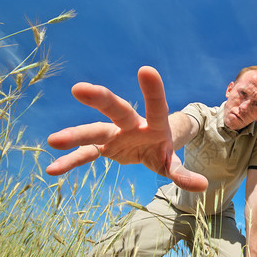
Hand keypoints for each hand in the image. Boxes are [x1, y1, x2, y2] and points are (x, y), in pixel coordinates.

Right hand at [46, 66, 207, 191]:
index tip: (146, 70)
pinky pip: (86, 154)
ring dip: (77, 135)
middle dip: (102, 99)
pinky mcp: (103, 147)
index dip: (153, 91)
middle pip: (117, 109)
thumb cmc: (162, 148)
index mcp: (154, 124)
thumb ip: (183, 173)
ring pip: (95, 130)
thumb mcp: (171, 162)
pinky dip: (71, 161)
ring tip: (54, 140)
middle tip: (80, 89)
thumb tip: (203, 186)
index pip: (156, 106)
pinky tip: (53, 169)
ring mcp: (115, 134)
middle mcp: (131, 124)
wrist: (148, 144)